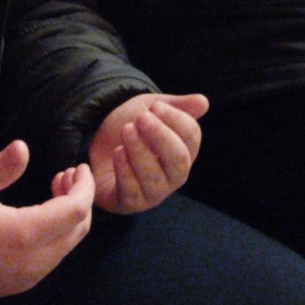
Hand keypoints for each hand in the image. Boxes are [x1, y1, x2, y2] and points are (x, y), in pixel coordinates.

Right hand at [0, 141, 94, 299]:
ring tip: (55, 188)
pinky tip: (41, 215)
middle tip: (67, 174)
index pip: (76, 210)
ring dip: (69, 215)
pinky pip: (54, 255)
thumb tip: (22, 147)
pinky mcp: (23, 283)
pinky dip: (58, 232)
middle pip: (79, 228)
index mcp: (26, 235)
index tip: (80, 166)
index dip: (84, 186)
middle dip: (80, 198)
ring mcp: (31, 276)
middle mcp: (36, 261)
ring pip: (68, 243)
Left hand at [89, 92, 208, 213]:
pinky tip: (118, 152)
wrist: (100, 143)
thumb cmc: (135, 127)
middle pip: (178, 160)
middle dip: (160, 137)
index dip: (175, 120)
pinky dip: (125, 171)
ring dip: (140, 151)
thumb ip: (177, 106)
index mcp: (186, 150)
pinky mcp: (130, 203)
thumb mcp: (152, 109)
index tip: (156, 106)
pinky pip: (131, 192)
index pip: (191, 137)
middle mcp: (174, 175)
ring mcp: (154, 193)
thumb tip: (203, 102)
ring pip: (154, 177)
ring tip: (126, 130)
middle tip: (142, 118)